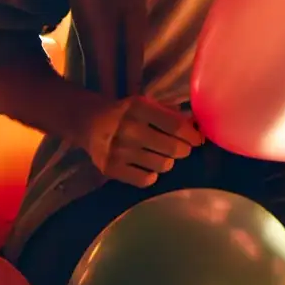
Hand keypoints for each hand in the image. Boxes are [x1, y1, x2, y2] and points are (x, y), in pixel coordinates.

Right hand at [78, 95, 202, 187]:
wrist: (87, 122)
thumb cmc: (125, 113)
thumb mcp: (145, 104)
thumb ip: (170, 114)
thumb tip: (196, 127)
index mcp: (138, 108)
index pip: (175, 126)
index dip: (192, 135)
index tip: (197, 140)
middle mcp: (128, 129)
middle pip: (172, 148)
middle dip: (183, 150)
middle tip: (181, 149)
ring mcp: (118, 151)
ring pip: (162, 166)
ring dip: (167, 162)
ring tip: (160, 155)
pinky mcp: (110, 168)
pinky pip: (145, 180)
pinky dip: (151, 175)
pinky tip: (147, 166)